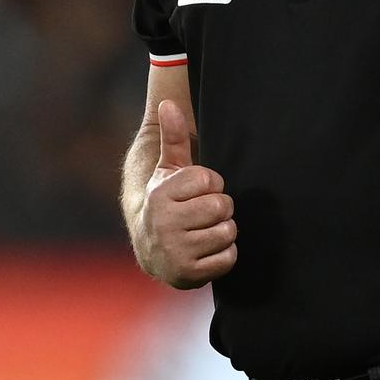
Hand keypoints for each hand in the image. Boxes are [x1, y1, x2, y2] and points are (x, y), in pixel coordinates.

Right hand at [136, 100, 237, 288]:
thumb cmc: (167, 200)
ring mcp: (175, 252)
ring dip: (223, 230)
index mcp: (160, 195)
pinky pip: (228, 258)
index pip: (210, 180)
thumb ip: (173, 136)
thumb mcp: (169, 168)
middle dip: (220, 207)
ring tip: (205, 229)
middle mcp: (164, 224)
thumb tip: (168, 104)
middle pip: (222, 206)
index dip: (211, 183)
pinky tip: (207, 250)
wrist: (151, 247)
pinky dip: (224, 254)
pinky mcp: (188, 276)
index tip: (196, 191)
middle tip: (204, 212)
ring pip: (227, 231)